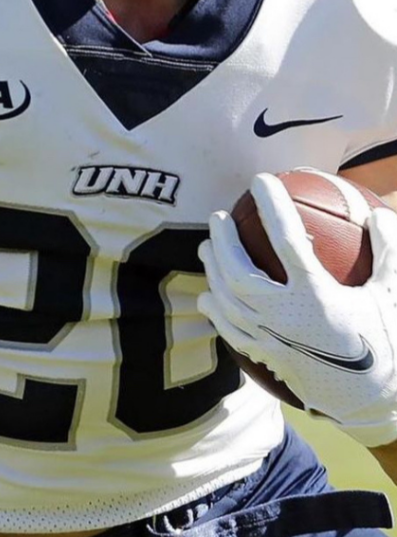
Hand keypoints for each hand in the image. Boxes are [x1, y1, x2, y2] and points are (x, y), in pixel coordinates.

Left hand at [197, 172, 396, 446]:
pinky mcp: (266, 358)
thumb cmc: (388, 345)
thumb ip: (389, 253)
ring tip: (206, 247)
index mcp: (319, 296)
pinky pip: (229, 330)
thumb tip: (380, 212)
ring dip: (212, 269)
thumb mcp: (394, 296)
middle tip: (219, 217)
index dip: (272, 205)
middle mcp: (288, 317)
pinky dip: (215, 310)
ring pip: (226, 298)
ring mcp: (272, 340)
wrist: (377, 405)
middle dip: (223, 240)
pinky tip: (208, 296)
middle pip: (238, 270)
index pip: (287, 238)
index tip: (261, 180)